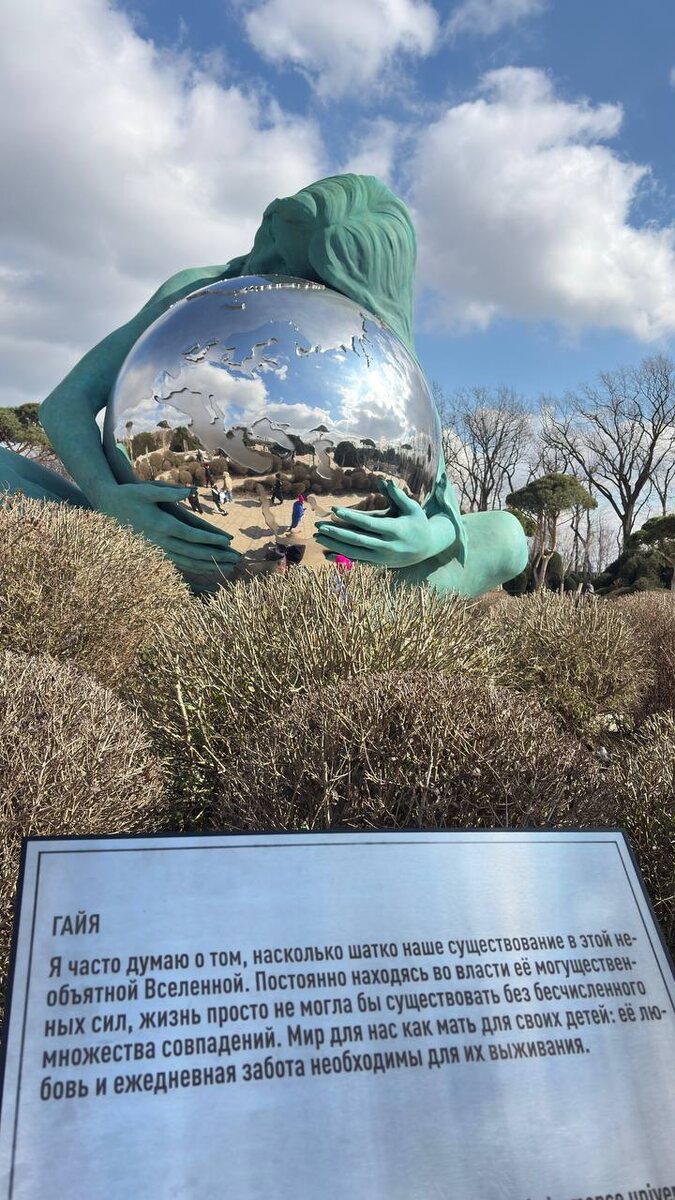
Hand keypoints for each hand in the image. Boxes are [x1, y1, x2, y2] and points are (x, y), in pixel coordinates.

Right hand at [96, 481, 239, 578]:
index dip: (211, 540)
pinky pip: (178, 564)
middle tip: (236, 559)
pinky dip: (194, 568)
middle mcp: (161, 541)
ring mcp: (157, 549)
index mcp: (162, 525)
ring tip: (227, 568)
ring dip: (208, 566)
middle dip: (216, 556)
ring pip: (187, 562)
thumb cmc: (128, 495)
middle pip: (194, 552)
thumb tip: (190, 491)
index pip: (192, 536)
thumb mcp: (146, 489)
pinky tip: (207, 569)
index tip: (228, 542)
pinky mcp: (154, 553)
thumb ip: (169, 492)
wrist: (106, 507)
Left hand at [315, 478, 457, 566]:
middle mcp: (387, 546)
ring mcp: (381, 557)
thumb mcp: (412, 507)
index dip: (351, 517)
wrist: (427, 548)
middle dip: (336, 533)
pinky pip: (357, 561)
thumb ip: (397, 495)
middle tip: (319, 526)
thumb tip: (383, 481)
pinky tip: (326, 554)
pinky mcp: (378, 563)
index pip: (369, 524)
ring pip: (354, 552)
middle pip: (357, 540)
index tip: (335, 510)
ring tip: (318, 536)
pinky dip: (341, 558)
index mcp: (395, 530)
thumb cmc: (418, 523)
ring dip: (334, 545)